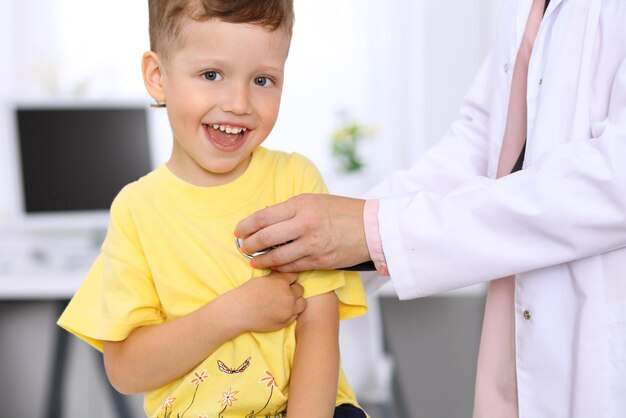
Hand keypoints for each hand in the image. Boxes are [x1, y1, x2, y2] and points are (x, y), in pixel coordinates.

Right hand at [223, 271, 305, 332]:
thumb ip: (276, 278)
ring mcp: (288, 310)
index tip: (286, 280)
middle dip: (293, 289)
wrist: (238, 312)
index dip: (290, 278)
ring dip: (295, 301)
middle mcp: (288, 295)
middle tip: (283, 292)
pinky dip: (291, 312)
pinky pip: (296, 314)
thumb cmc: (246, 293)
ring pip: (302, 302)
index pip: (295, 275)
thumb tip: (284, 276)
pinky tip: (281, 310)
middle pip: (300, 289)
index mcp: (281, 282)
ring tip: (285, 302)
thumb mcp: (262, 279)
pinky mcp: (286, 321)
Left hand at [234, 193, 369, 271]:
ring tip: (253, 261)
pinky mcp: (320, 260)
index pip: (265, 215)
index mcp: (302, 204)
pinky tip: (272, 267)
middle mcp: (305, 223)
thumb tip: (267, 215)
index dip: (247, 224)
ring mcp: (312, 244)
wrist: (373, 228)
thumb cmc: (344, 212)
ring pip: (277, 256)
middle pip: (266, 236)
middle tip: (242, 247)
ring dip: (261, 260)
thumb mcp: (316, 201)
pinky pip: (292, 266)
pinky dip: (279, 268)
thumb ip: (292, 209)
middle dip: (249, 244)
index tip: (238, 230)